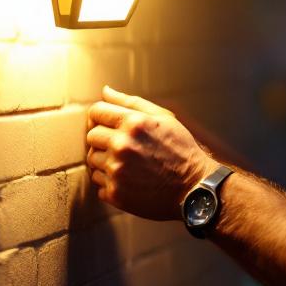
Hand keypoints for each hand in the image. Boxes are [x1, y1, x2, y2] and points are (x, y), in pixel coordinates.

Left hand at [84, 85, 215, 220]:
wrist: (194, 188)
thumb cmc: (181, 150)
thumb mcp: (163, 118)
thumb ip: (131, 103)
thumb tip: (106, 91)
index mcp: (133, 124)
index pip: (96, 112)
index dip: (100, 117)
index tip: (108, 125)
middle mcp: (122, 146)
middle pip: (91, 137)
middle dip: (104, 140)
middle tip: (123, 147)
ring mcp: (117, 171)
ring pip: (92, 161)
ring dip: (105, 161)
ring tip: (129, 165)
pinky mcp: (115, 193)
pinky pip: (98, 183)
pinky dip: (110, 182)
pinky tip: (130, 180)